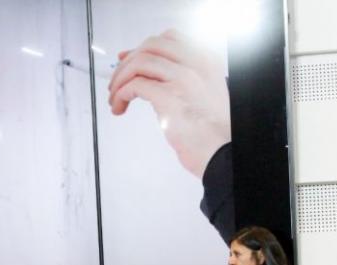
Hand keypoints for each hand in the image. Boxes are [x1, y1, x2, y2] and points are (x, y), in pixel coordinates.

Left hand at [108, 29, 230, 178]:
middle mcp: (195, 65)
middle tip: (117, 79)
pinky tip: (120, 105)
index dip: (143, 48)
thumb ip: (181, 81)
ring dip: (120, 79)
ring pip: (139, 63)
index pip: (169, 39)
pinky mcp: (168, 97)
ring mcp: (182, 79)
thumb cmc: (212, 133)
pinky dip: (121, 94)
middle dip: (128, 62)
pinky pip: (135, 85)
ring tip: (115, 96)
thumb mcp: (203, 95)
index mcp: (205, 62)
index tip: (128, 58)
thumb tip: (150, 76)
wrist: (222, 153)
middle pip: (150, 47)